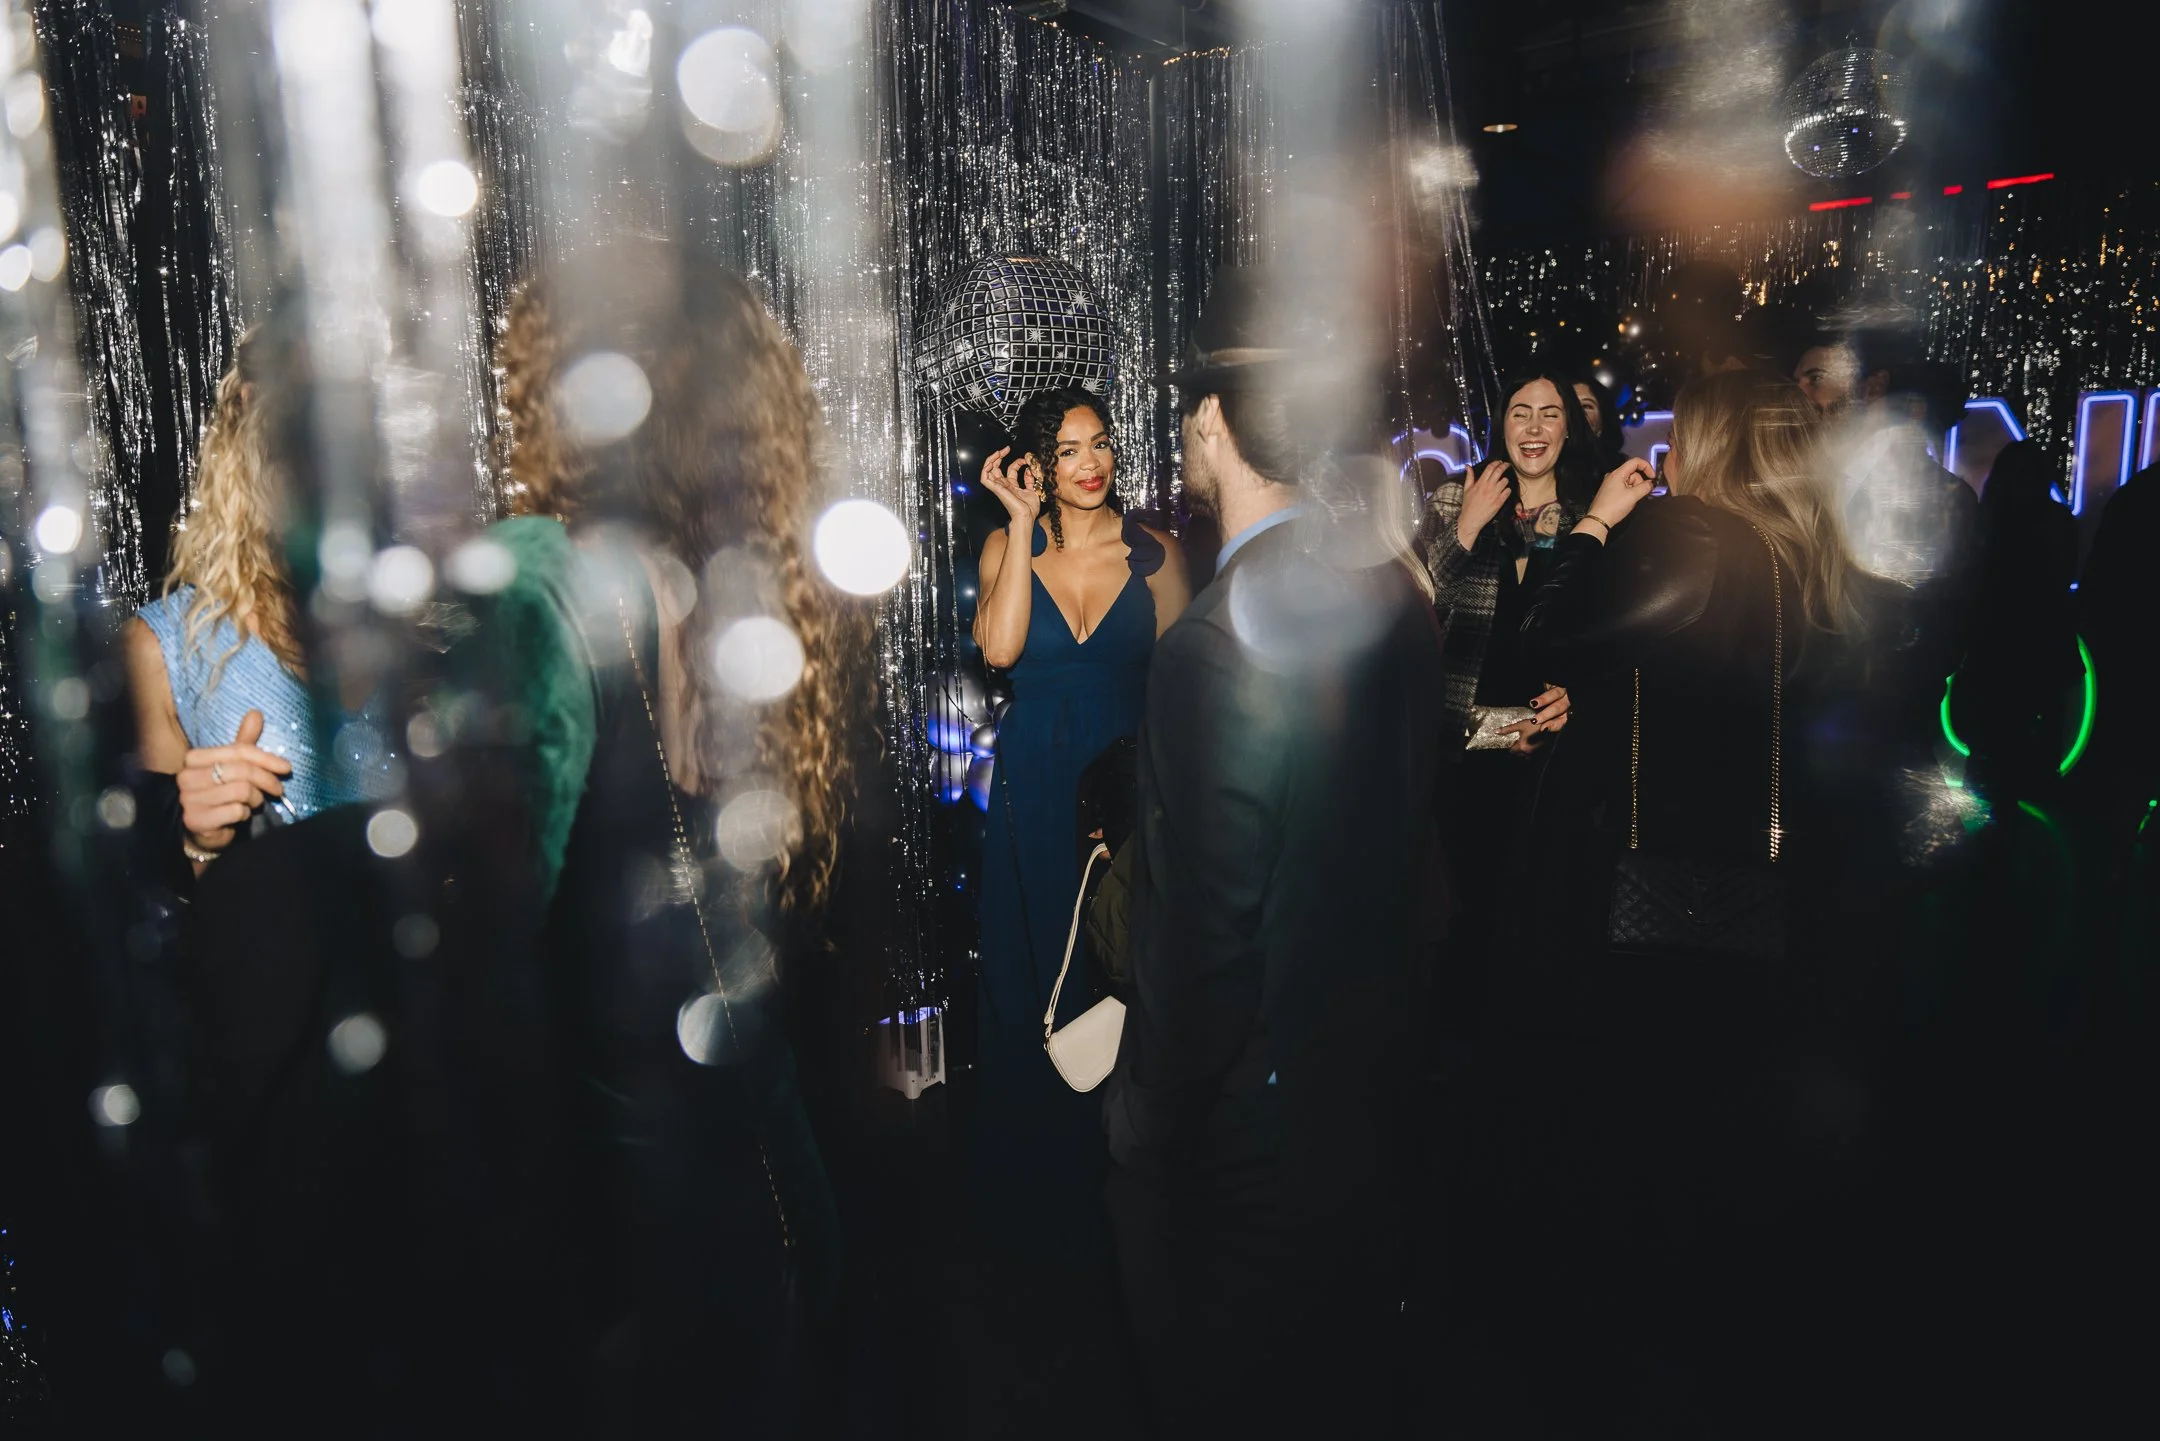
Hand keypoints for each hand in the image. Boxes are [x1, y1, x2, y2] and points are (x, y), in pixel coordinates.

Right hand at [176, 709, 291, 857]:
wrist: (203, 829)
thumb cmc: (221, 793)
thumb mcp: (233, 766)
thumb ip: (243, 742)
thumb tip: (255, 712)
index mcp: (194, 758)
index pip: (239, 751)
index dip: (267, 759)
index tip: (286, 768)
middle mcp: (187, 777)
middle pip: (243, 771)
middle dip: (267, 781)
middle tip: (277, 790)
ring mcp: (189, 799)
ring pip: (242, 791)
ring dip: (256, 799)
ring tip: (253, 803)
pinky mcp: (196, 820)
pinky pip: (236, 811)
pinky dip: (244, 814)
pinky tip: (239, 815)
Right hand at [979, 446, 1041, 530]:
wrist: (1026, 516)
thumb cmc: (1029, 509)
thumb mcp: (1033, 490)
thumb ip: (1030, 479)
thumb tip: (1028, 469)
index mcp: (1012, 485)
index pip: (1011, 469)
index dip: (1017, 462)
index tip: (1025, 460)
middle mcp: (1004, 485)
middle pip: (996, 467)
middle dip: (1000, 456)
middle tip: (1006, 449)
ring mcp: (999, 487)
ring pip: (988, 470)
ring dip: (991, 459)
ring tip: (998, 452)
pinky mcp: (996, 489)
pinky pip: (984, 478)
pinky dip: (985, 469)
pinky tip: (992, 462)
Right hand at [1456, 461, 1511, 547]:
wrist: (1471, 519)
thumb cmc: (1468, 505)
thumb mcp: (1467, 489)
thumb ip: (1469, 477)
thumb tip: (1467, 466)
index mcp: (1480, 483)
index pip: (1490, 468)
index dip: (1496, 462)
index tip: (1499, 462)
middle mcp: (1488, 487)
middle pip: (1499, 471)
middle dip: (1504, 466)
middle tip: (1506, 465)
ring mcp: (1494, 494)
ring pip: (1505, 481)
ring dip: (1505, 480)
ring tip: (1502, 483)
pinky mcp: (1499, 502)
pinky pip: (1508, 491)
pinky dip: (1507, 490)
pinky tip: (1504, 491)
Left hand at [1505, 683, 1571, 753]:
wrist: (1551, 725)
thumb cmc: (1535, 724)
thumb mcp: (1520, 725)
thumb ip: (1507, 729)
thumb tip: (1496, 732)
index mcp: (1521, 747)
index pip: (1511, 752)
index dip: (1511, 747)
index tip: (1512, 742)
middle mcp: (1528, 753)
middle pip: (1518, 756)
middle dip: (1517, 751)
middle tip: (1518, 743)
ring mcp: (1536, 754)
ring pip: (1526, 757)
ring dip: (1524, 753)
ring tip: (1525, 744)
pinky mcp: (1541, 753)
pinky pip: (1533, 756)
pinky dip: (1531, 752)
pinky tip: (1532, 745)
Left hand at [1584, 457, 1656, 533]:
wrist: (1599, 519)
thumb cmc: (1614, 507)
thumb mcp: (1633, 496)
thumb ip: (1645, 487)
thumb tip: (1651, 483)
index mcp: (1618, 473)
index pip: (1635, 461)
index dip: (1647, 467)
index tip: (1652, 477)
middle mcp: (1613, 476)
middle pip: (1633, 473)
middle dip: (1639, 483)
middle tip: (1636, 495)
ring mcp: (1611, 483)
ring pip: (1629, 482)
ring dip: (1634, 490)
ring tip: (1629, 501)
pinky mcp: (1610, 491)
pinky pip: (1624, 488)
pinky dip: (1629, 493)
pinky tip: (1625, 502)